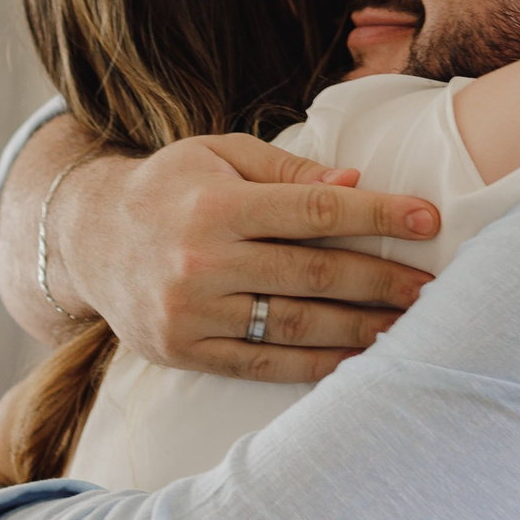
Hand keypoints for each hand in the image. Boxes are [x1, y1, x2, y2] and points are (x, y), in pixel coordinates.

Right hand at [44, 134, 439, 382]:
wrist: (86, 239)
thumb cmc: (170, 187)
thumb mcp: (220, 153)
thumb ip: (288, 168)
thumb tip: (355, 183)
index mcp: (214, 203)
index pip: (314, 210)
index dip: (378, 217)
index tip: (429, 222)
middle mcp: (200, 261)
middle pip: (313, 275)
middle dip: (382, 282)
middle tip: (432, 288)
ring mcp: (190, 313)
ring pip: (294, 326)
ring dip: (360, 330)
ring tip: (406, 327)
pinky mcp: (184, 352)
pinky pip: (263, 364)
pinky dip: (316, 365)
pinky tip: (357, 359)